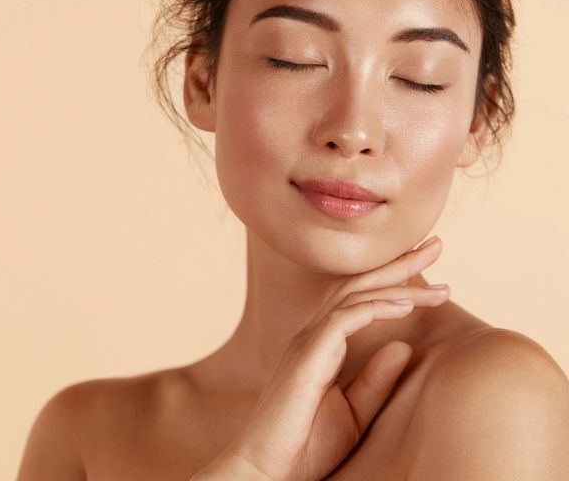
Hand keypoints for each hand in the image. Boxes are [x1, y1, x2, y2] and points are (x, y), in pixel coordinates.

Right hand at [192, 236, 447, 480]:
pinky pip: (346, 319)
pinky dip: (376, 308)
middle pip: (361, 285)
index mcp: (324, 344)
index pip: (362, 299)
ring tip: (434, 273)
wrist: (267, 472)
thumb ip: (377, 378)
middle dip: (399, 264)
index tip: (432, 273)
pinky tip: (405, 304)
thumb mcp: (355, 412)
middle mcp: (315, 334)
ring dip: (397, 282)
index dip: (396, 281)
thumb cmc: (306, 447)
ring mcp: (309, 341)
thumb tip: (405, 346)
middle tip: (435, 245)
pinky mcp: (308, 354)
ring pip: (357, 296)